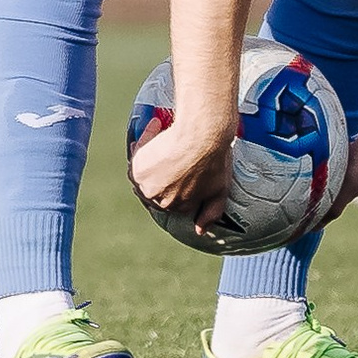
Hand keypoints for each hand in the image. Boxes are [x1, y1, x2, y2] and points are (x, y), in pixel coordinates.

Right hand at [129, 118, 229, 235]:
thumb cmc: (214, 160)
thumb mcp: (220, 190)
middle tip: (165, 153)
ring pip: (143, 173)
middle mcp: (159, 199)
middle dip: (159, 172)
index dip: (172, 181)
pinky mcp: (138, 167)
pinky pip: (138, 153)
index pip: (171, 198)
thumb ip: (211, 212)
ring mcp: (147, 185)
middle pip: (154, 187)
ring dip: (148, 157)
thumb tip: (199, 230)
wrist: (202, 136)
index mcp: (178, 205)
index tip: (174, 166)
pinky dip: (145, 140)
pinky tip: (154, 127)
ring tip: (158, 140)